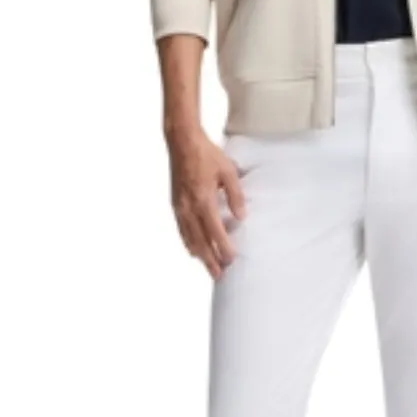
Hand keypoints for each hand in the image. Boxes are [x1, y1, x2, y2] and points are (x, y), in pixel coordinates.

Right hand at [166, 126, 245, 279]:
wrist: (182, 141)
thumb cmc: (206, 154)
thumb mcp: (228, 172)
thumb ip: (235, 195)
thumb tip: (241, 216)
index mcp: (203, 200)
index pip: (215, 232)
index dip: (223, 248)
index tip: (231, 260)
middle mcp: (189, 207)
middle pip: (200, 241)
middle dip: (210, 260)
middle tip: (219, 275)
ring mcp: (180, 207)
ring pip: (189, 238)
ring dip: (199, 255)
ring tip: (208, 268)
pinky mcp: (175, 203)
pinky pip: (181, 229)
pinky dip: (187, 242)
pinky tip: (193, 250)